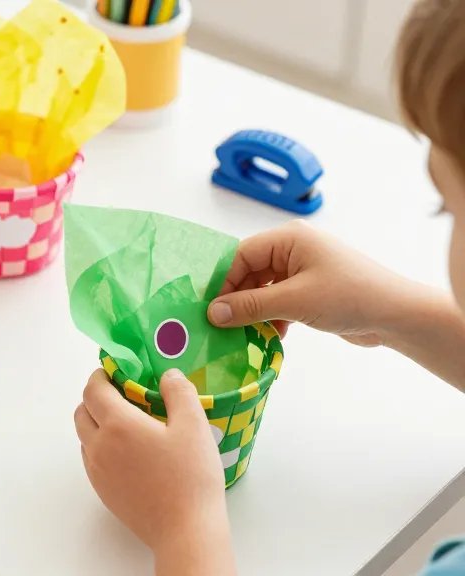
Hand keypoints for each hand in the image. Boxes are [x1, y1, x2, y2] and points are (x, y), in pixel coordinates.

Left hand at [75, 369, 235, 575]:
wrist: (184, 531)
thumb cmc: (191, 476)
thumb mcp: (194, 426)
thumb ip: (179, 392)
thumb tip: (168, 375)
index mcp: (117, 425)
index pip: (93, 389)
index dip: (101, 375)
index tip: (115, 370)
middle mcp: (98, 446)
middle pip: (81, 411)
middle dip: (95, 397)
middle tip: (121, 394)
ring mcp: (97, 471)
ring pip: (84, 436)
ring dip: (96, 422)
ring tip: (126, 422)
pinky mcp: (102, 491)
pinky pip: (91, 459)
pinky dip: (100, 446)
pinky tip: (128, 452)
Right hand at [207, 221, 414, 346]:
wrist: (397, 315)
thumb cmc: (350, 296)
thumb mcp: (294, 301)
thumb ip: (250, 306)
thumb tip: (213, 313)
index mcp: (290, 238)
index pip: (241, 255)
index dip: (224, 282)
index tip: (211, 309)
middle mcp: (294, 249)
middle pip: (250, 272)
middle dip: (238, 299)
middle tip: (223, 326)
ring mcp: (304, 270)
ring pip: (263, 289)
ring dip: (255, 312)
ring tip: (246, 334)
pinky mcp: (311, 290)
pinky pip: (279, 300)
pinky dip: (272, 317)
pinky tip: (272, 335)